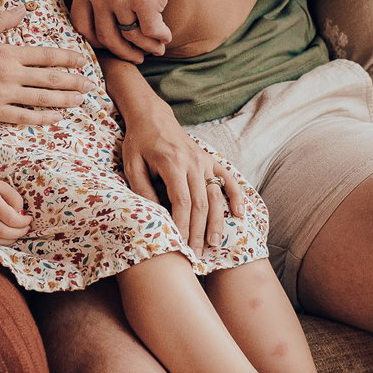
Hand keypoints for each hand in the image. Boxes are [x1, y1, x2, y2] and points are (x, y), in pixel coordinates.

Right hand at [0, 9, 86, 123]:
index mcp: (5, 52)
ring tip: (80, 101)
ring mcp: (1, 96)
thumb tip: (23, 9)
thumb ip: (1, 20)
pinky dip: (43, 118)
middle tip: (91, 85)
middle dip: (74, 82)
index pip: (45, 55)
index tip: (84, 60)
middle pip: (50, 79)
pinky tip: (57, 118)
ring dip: (64, 100)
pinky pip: (24, 117)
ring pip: (42, 99)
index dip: (68, 58)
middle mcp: (8, 75)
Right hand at [0, 174, 31, 242]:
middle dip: (20, 232)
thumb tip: (20, 214)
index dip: (23, 222)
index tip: (29, 218)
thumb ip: (14, 198)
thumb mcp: (2, 186)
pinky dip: (4, 241)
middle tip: (27, 227)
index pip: (10, 218)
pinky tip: (11, 235)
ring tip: (20, 231)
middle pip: (4, 231)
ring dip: (13, 238)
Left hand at [71, 0, 189, 61]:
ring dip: (146, 47)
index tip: (111, 44)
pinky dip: (160, 37)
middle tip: (136, 57)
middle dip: (122, 52)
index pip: (80, 24)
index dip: (95, 40)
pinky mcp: (146, 0)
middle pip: (105, 37)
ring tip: (157, 47)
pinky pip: (150, 31)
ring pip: (130, 37)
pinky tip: (166, 35)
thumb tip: (101, 15)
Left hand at [119, 104, 246, 252]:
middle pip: (201, 203)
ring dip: (216, 222)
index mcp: (173, 163)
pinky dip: (236, 197)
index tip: (180, 245)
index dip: (182, 225)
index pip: (182, 201)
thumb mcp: (132, 165)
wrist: (153, 118)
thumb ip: (143, 189)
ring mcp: (205, 161)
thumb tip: (156, 215)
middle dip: (198, 231)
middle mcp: (193, 162)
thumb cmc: (139, 143)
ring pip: (215, 196)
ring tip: (213, 243)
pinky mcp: (211, 160)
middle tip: (196, 254)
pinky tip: (240, 214)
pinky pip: (228, 179)